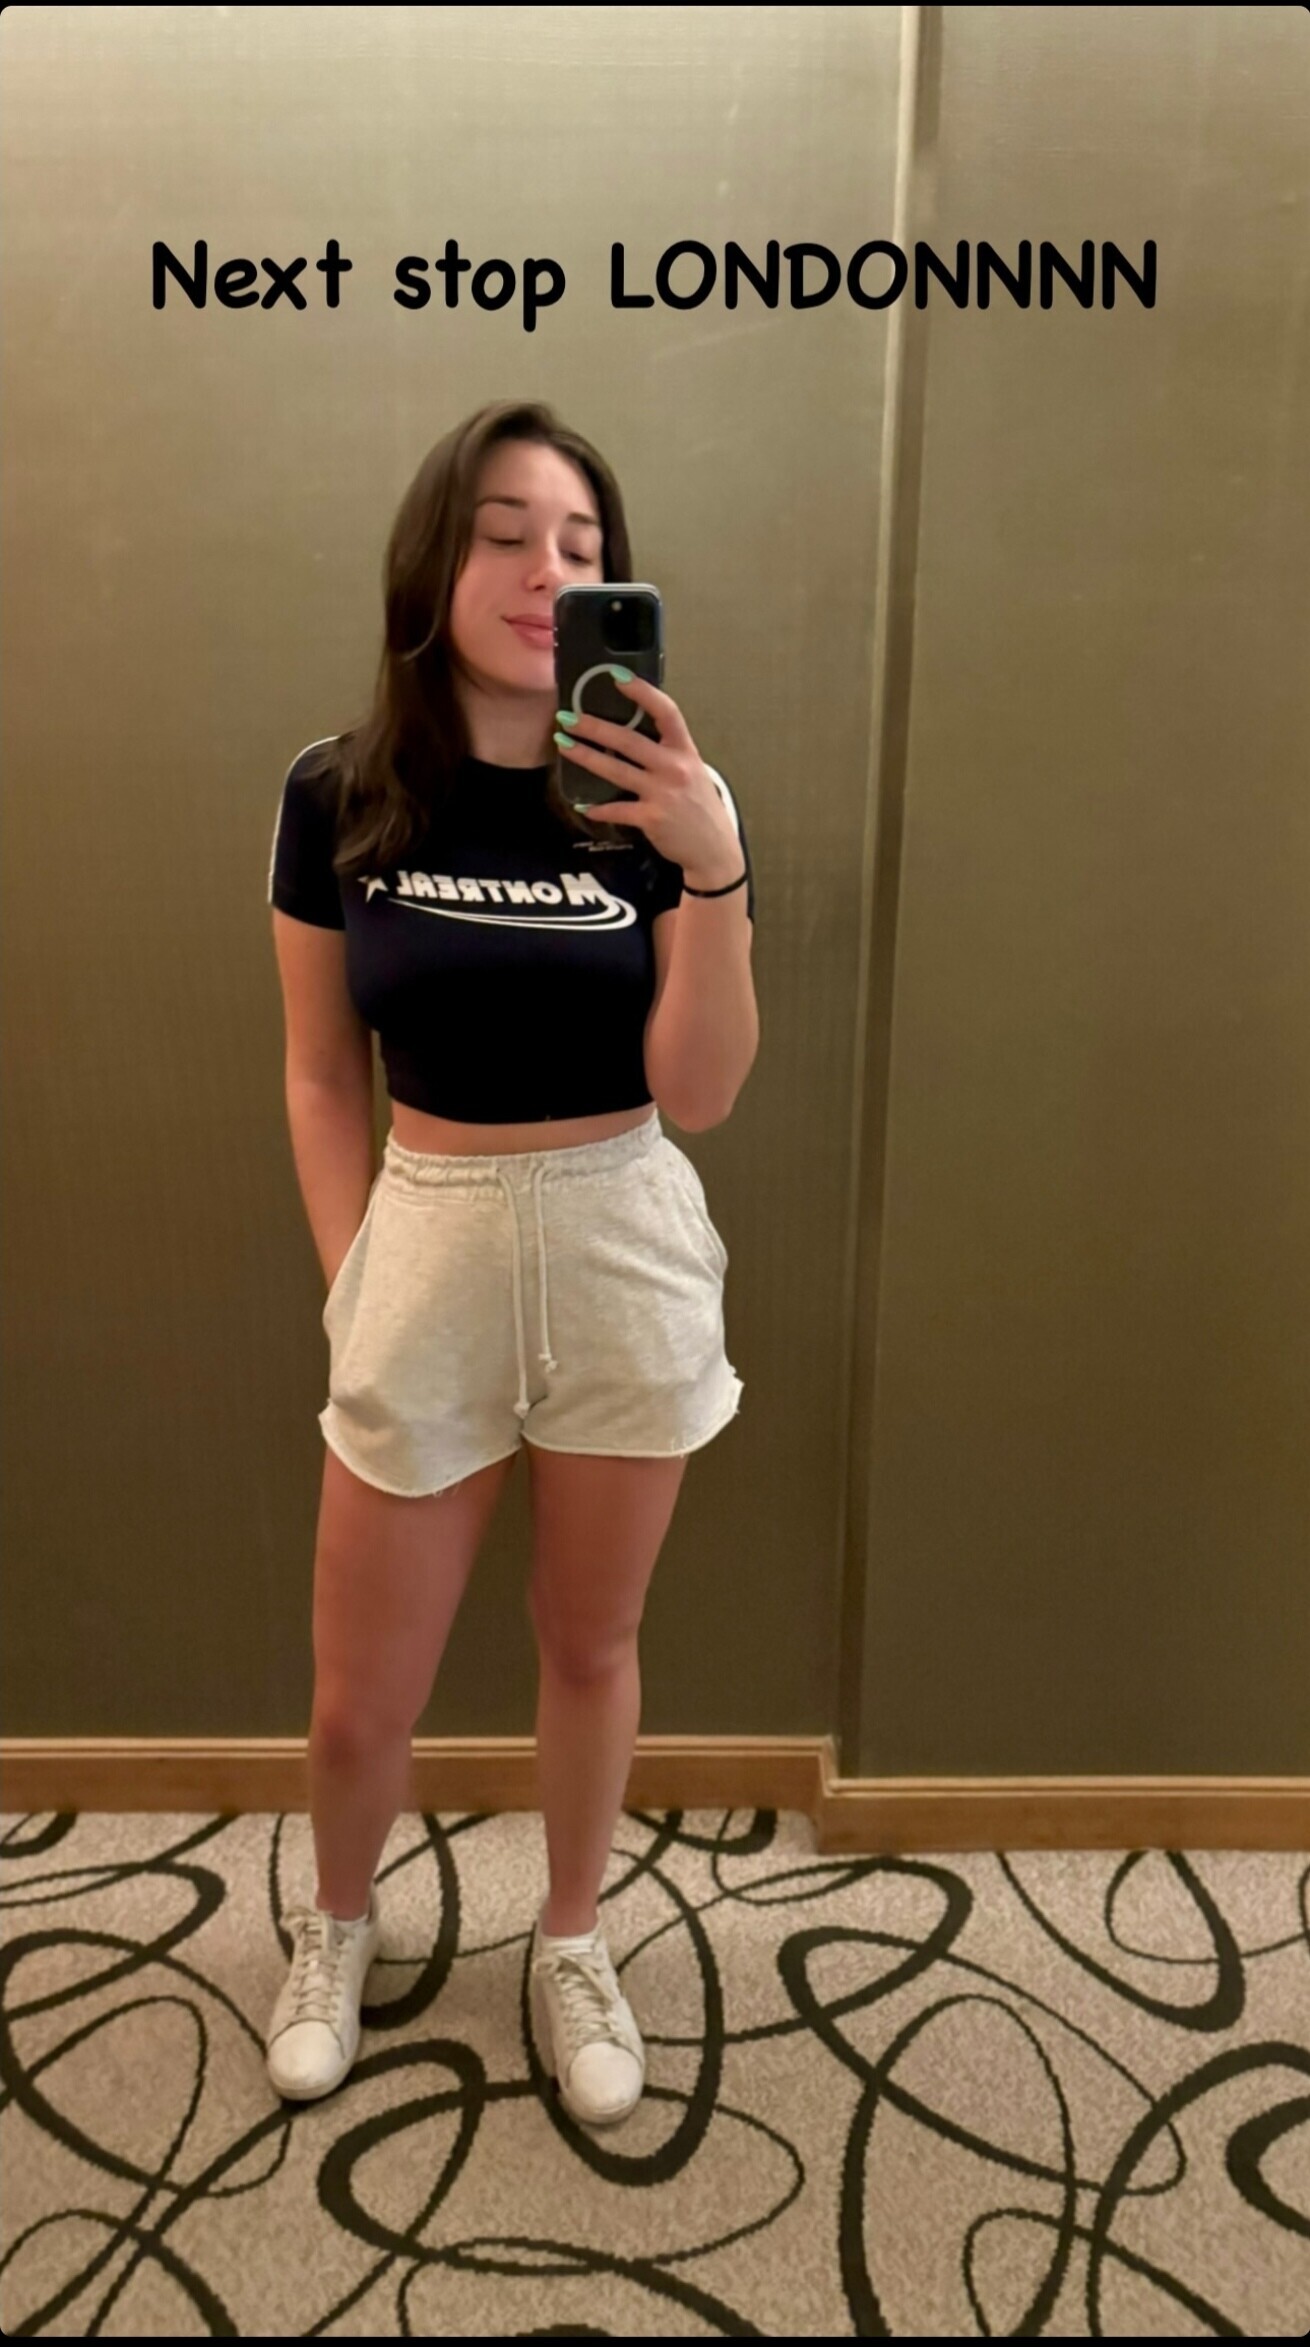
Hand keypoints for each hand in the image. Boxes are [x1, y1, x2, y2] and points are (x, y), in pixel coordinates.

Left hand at [558, 676, 742, 886]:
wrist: (713, 847)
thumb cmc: (699, 805)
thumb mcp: (693, 770)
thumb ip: (667, 752)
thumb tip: (631, 734)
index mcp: (685, 750)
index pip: (666, 712)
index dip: (642, 692)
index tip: (617, 677)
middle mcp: (674, 767)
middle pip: (629, 740)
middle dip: (594, 727)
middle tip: (567, 718)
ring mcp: (662, 793)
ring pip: (616, 770)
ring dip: (585, 757)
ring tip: (563, 745)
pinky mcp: (651, 818)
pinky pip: (617, 809)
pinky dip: (598, 808)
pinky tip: (583, 804)